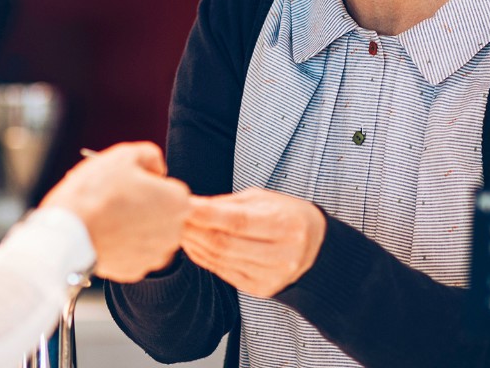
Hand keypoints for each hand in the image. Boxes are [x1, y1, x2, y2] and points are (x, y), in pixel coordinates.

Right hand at [40, 142, 189, 282]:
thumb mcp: (124, 155)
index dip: (149, 183)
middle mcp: (174, 232)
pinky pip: (134, 252)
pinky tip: (105, 234)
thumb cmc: (96, 192)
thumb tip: (156, 167)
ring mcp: (155, 254)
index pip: (171, 188)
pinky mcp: (136, 271)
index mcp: (177, 202)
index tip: (130, 184)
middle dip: (146, 207)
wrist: (68, 232)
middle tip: (118, 199)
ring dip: (136, 226)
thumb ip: (150, 156)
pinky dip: (122, 245)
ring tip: (109, 216)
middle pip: (164, 214)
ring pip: (150, 235)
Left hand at [181, 187, 325, 296]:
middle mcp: (283, 255)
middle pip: (225, 244)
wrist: (316, 248)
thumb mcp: (264, 200)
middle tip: (173, 216)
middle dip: (194, 230)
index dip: (206, 214)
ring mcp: (272, 277)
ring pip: (220, 260)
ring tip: (179, 228)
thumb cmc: (286, 215)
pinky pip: (224, 273)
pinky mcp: (262, 289)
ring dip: (194, 244)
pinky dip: (204, 258)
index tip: (184, 204)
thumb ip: (229, 203)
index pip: (238, 221)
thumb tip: (192, 206)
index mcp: (287, 226)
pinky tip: (193, 245)